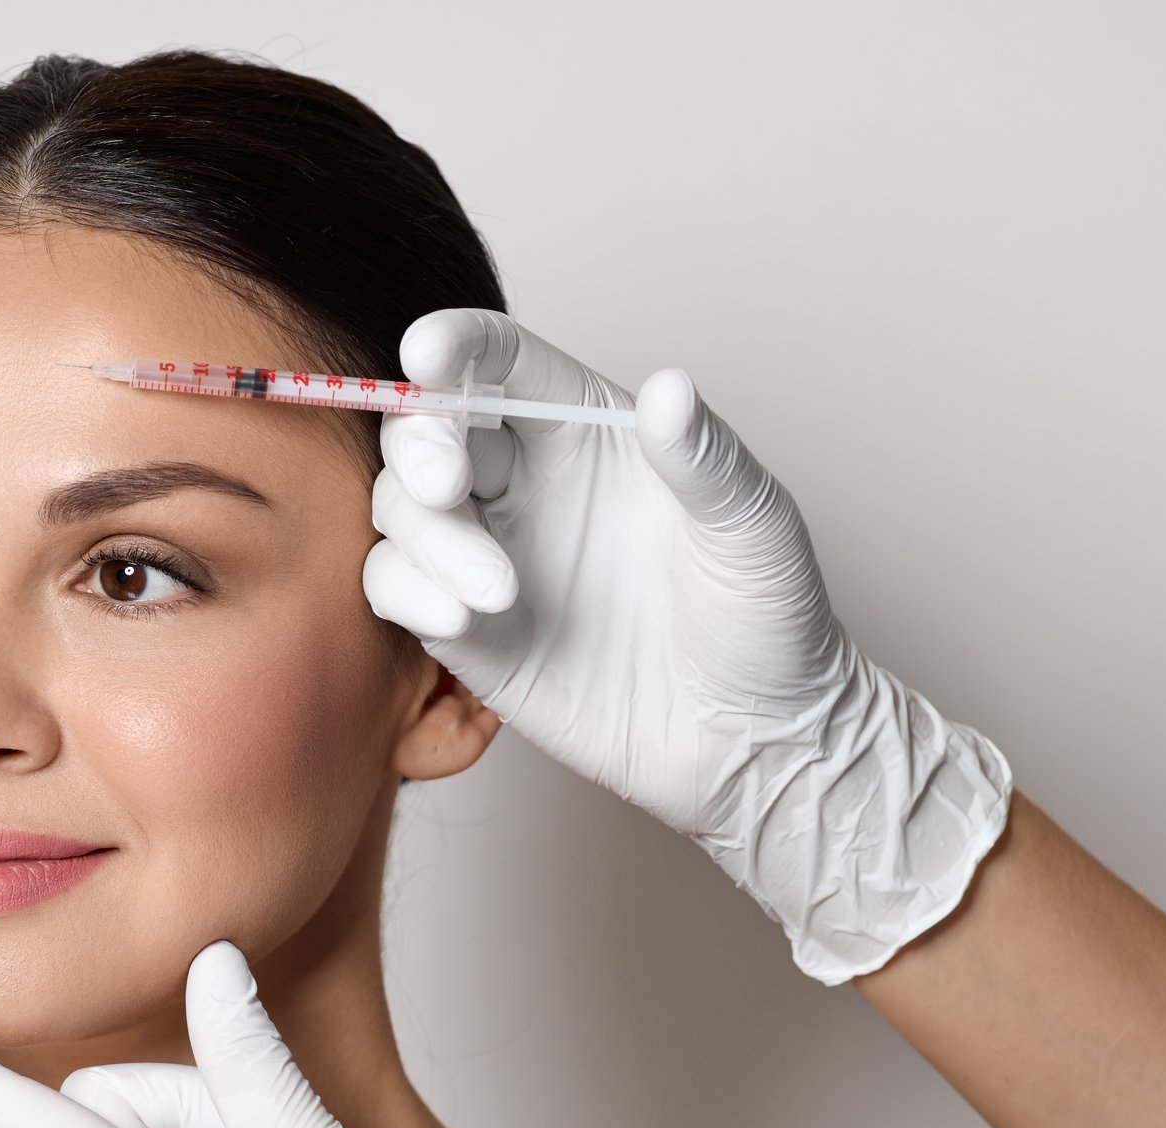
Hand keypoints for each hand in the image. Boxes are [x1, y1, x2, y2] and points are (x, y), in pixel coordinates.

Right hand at [361, 309, 1011, 982]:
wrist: (753, 744)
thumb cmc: (769, 622)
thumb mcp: (754, 530)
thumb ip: (706, 457)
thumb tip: (670, 388)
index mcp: (588, 433)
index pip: (504, 365)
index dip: (457, 345)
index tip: (428, 352)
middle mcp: (527, 484)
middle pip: (431, 429)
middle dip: (421, 443)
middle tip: (449, 480)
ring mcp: (489, 557)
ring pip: (403, 509)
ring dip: (428, 536)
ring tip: (496, 592)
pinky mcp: (466, 633)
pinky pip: (396, 588)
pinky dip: (408, 591)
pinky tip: (462, 617)